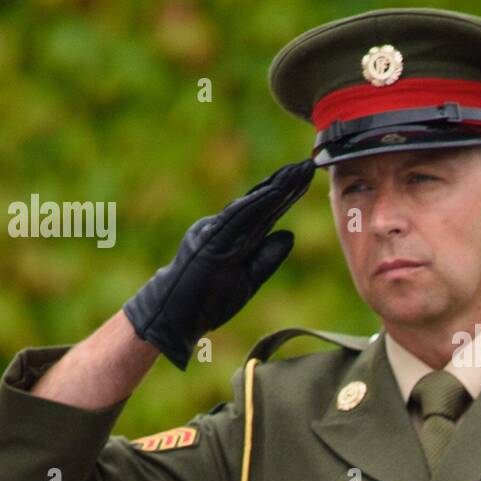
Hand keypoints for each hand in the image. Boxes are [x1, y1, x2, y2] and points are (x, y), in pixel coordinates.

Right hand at [123, 157, 316, 369]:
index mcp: (232, 237)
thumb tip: (288, 234)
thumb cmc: (206, 301)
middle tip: (307, 164)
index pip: (263, 212)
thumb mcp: (246, 280)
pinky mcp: (209, 242)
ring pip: (251, 206)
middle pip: (260, 204)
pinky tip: (273, 192)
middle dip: (285, 184)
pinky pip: (235, 219)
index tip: (305, 177)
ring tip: (295, 172)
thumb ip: (266, 258)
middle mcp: (223, 229)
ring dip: (275, 189)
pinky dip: (255, 204)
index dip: (285, 195)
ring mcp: (215, 233)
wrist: (172, 316)